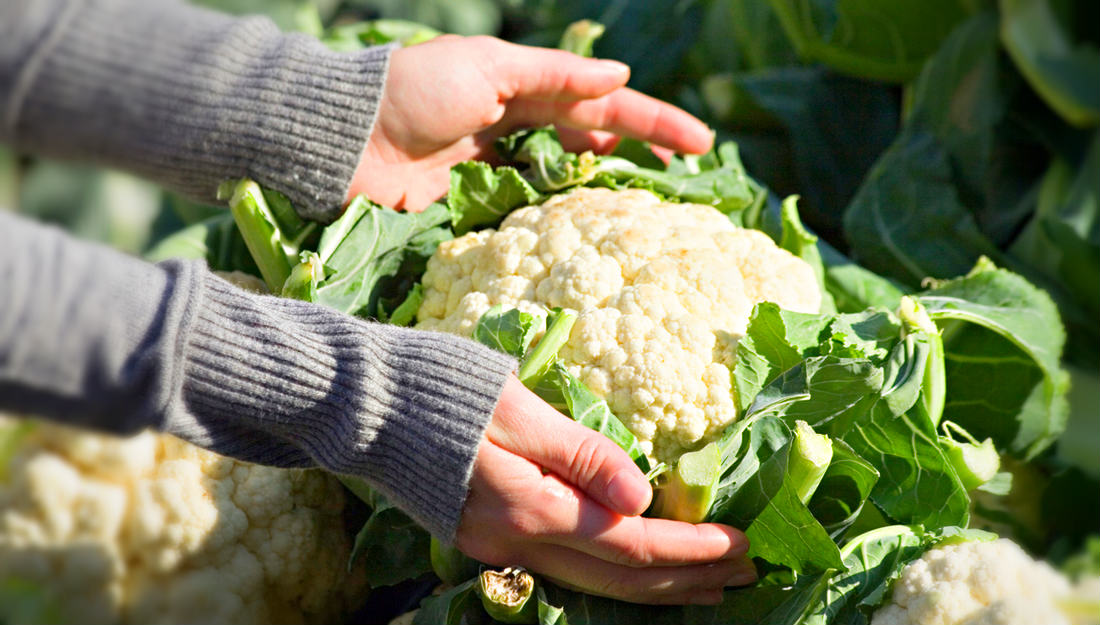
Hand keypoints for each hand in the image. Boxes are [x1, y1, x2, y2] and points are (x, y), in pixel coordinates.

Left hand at [348, 35, 713, 209]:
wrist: (344, 138)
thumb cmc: (414, 90)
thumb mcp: (489, 69)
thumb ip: (554, 76)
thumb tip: (620, 76)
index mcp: (523, 83)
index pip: (602, 101)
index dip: (652, 122)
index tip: (700, 144)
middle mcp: (516, 121)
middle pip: (593, 138)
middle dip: (642, 154)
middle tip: (689, 181)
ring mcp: (497, 164)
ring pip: (567, 175)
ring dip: (607, 186)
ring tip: (651, 209)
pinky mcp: (473, 200)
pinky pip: (528, 208)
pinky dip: (559, 215)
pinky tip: (587, 230)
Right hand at [455, 376, 755, 604]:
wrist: (362, 406)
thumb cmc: (440, 390)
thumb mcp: (516, 407)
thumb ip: (580, 454)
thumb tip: (643, 498)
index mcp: (527, 506)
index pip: (630, 544)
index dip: (691, 549)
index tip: (741, 543)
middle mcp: (515, 541)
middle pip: (619, 579)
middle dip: (689, 579)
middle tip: (749, 571)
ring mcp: (497, 547)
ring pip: (595, 585)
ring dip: (658, 587)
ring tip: (711, 586)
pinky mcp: (485, 538)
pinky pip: (568, 572)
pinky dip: (617, 576)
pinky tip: (641, 572)